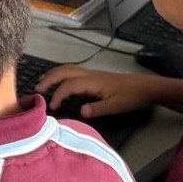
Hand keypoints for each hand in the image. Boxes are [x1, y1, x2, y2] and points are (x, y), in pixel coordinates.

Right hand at [34, 66, 166, 118]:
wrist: (145, 87)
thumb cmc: (131, 97)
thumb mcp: (115, 106)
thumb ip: (97, 109)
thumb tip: (80, 112)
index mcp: (92, 82)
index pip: (68, 86)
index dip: (57, 96)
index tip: (52, 108)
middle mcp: (89, 75)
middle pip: (64, 72)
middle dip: (49, 79)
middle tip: (36, 89)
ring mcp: (91, 74)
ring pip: (68, 69)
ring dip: (53, 74)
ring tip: (42, 83)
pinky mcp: (94, 76)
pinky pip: (72, 72)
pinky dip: (61, 75)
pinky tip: (59, 82)